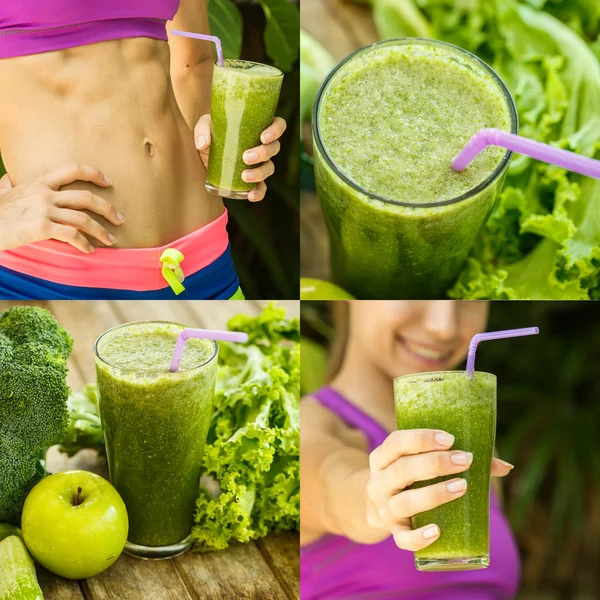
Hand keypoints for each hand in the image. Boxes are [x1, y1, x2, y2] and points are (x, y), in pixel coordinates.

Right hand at [0, 164, 123, 253]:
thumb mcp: (2, 193)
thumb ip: (9, 185)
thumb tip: (8, 180)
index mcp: (39, 183)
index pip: (72, 170)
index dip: (94, 173)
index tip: (108, 182)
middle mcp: (44, 194)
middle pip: (86, 197)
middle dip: (108, 208)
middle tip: (120, 219)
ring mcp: (43, 210)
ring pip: (83, 218)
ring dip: (102, 231)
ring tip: (111, 240)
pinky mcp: (41, 227)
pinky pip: (72, 235)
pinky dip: (85, 243)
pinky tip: (90, 251)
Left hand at [195, 115, 286, 201]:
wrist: (203, 156)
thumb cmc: (210, 135)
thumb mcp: (204, 126)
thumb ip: (202, 130)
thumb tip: (203, 144)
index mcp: (258, 127)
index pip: (278, 125)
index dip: (276, 131)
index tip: (263, 137)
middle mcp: (262, 145)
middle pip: (274, 148)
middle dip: (263, 154)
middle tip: (246, 158)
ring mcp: (259, 164)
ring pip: (269, 168)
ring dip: (260, 173)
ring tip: (244, 176)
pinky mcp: (253, 180)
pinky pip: (262, 188)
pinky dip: (259, 193)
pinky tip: (250, 196)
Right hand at [365, 429, 512, 550]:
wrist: (376, 506)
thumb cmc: (409, 477)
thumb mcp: (418, 462)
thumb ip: (457, 459)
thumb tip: (505, 467)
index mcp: (383, 457)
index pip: (396, 442)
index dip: (421, 439)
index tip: (450, 439)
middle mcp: (379, 481)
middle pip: (402, 470)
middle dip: (435, 463)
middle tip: (465, 460)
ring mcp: (385, 507)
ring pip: (405, 502)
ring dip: (434, 494)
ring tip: (462, 487)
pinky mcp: (393, 530)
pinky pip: (401, 537)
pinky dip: (418, 537)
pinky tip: (437, 531)